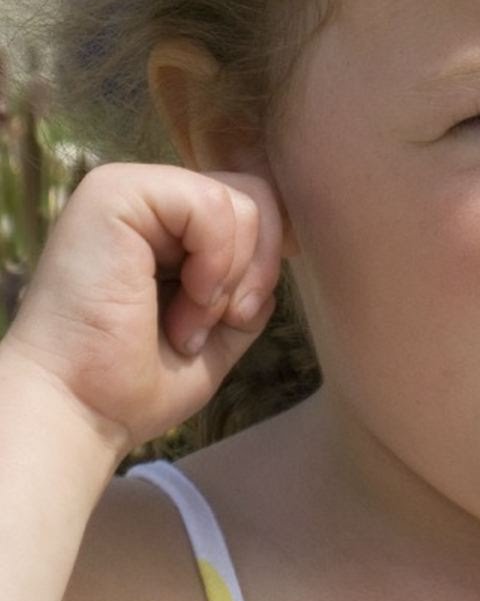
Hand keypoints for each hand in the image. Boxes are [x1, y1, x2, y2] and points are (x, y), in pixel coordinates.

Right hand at [1, 163, 281, 452]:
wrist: (79, 411)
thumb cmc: (135, 382)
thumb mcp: (217, 330)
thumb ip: (249, 287)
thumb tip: (279, 250)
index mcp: (165, 225)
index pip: (253, 208)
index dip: (265, 263)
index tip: (238, 317)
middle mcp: (146, 198)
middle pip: (255, 197)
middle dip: (258, 268)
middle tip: (221, 320)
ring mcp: (128, 189)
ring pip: (241, 201)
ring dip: (229, 277)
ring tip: (187, 323)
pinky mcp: (114, 193)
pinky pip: (211, 203)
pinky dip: (215, 262)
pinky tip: (185, 301)